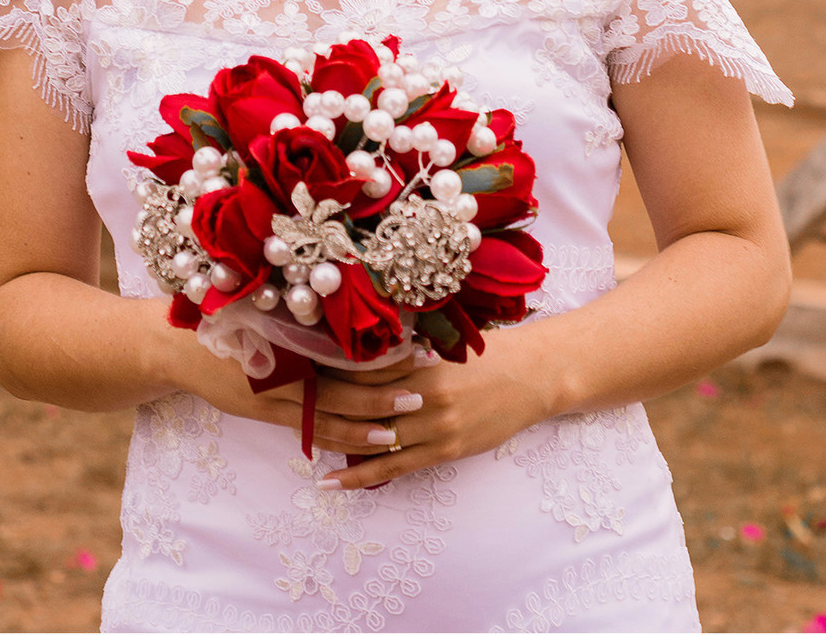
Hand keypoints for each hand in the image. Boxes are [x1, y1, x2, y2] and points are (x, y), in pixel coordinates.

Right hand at [165, 308, 425, 455]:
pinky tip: (354, 448)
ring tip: (397, 433)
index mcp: (292, 339)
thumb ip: (307, 316)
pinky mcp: (266, 415)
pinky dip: (333, 442)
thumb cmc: (226, 317)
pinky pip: (308, 432)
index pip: (346, 353)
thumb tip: (354, 311)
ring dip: (364, 430)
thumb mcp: (266, 307)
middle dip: (383, 397)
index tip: (415, 352)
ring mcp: (275, 399)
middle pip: (344, 391)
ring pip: (328, 421)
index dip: (381, 357)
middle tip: (421, 397)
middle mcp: (287, 372)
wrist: (179, 347)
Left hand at [316, 323, 557, 489]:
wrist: (533, 378)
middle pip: (364, 402)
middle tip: (292, 402)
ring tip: (301, 443)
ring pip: (374, 438)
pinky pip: (395, 468)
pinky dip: (361, 475)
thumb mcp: (449, 344)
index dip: (334, 370)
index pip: (367, 368)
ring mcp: (435, 427)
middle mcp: (426, 395)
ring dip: (337, 440)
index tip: (303, 368)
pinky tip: (334, 480)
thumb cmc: (491, 354)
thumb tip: (370, 349)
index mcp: (424, 362)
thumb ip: (411, 351)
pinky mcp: (444, 451)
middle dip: (328, 404)